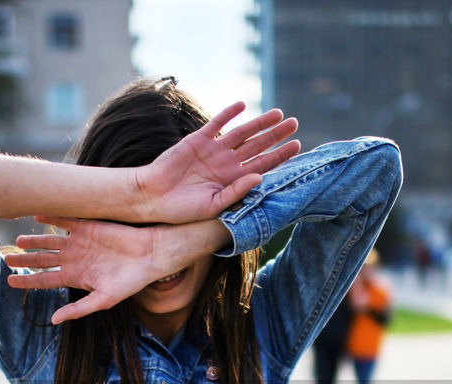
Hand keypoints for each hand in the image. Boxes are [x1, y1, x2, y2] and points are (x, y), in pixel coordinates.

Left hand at [8, 216, 204, 324]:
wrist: (149, 255)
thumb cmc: (130, 281)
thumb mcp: (103, 300)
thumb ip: (78, 309)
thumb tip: (53, 320)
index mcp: (75, 277)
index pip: (45, 280)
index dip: (27, 281)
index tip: (9, 281)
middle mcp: (74, 259)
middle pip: (43, 259)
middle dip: (24, 259)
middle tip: (7, 258)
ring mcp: (79, 241)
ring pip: (49, 240)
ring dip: (34, 240)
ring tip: (18, 240)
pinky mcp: (88, 225)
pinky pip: (64, 219)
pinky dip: (50, 217)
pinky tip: (36, 215)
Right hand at [135, 102, 299, 223]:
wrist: (153, 197)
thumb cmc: (182, 209)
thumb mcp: (213, 205)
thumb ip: (237, 191)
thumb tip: (261, 177)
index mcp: (233, 180)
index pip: (263, 165)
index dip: (280, 155)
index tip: (297, 145)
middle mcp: (227, 163)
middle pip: (257, 145)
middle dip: (276, 134)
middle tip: (295, 123)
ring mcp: (213, 150)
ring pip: (242, 132)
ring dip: (259, 122)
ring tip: (278, 113)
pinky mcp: (198, 139)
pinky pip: (216, 123)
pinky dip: (229, 114)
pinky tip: (243, 105)